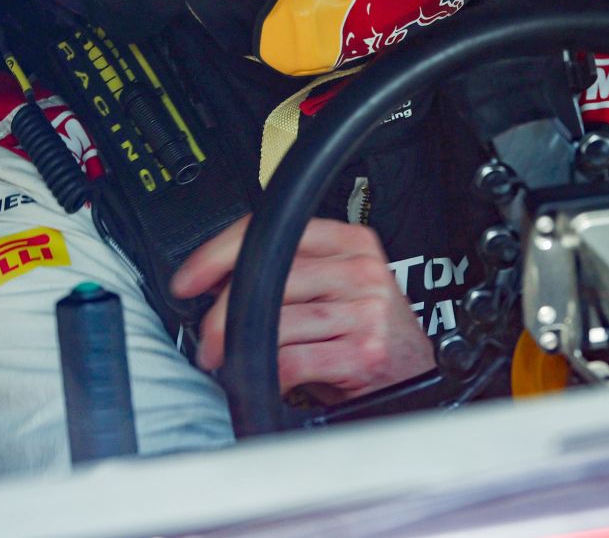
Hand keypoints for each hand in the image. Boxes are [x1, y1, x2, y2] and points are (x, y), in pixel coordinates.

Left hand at [171, 216, 435, 403]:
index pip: (277, 229)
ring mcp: (366, 310)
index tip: (189, 278)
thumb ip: (291, 272)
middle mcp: (361, 270)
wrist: (418, 370)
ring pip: (278, 320)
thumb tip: (217, 280)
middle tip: (206, 335)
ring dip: (241, 346)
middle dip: (224, 310)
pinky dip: (270, 374)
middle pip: (272, 275)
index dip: (221, 251)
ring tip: (230, 359)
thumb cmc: (368, 331)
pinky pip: (294, 360)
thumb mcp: (340, 285)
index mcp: (352, 242)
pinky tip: (269, 379)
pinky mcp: (363, 352)